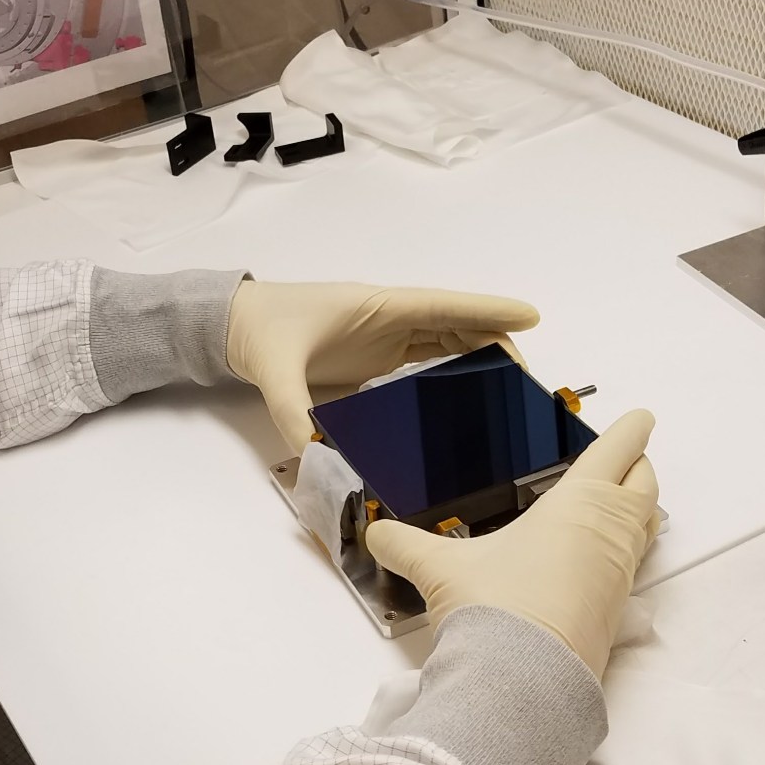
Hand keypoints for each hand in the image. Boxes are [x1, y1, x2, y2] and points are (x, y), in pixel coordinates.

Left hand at [226, 281, 539, 452]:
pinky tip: (473, 391)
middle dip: (495, 343)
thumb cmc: (260, 331)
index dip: (488, 311)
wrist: (234, 325)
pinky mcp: (377, 356)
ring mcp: (385, 337)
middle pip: (457, 325)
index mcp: (377, 307)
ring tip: (511, 387)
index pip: (444, 307)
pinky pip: (429, 357)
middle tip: (526, 378)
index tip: (530, 316)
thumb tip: (317, 457)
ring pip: (448, 340)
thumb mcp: (276, 371)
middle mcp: (389, 318)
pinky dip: (456, 368)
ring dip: (481, 356)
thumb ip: (295, 414)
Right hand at [366, 410, 658, 679]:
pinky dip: (626, 548)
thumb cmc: (495, 609)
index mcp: (579, 503)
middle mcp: (610, 532)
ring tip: (614, 503)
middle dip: (638, 465)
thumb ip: (405, 546)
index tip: (640, 418)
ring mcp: (621, 573)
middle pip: (646, 483)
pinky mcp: (620, 610)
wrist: (524, 681)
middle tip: (625, 457)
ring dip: (636, 508)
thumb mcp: (441, 570)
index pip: (618, 450)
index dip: (632, 429)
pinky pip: (634, 564)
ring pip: (645, 525)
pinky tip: (600, 558)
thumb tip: (376, 536)